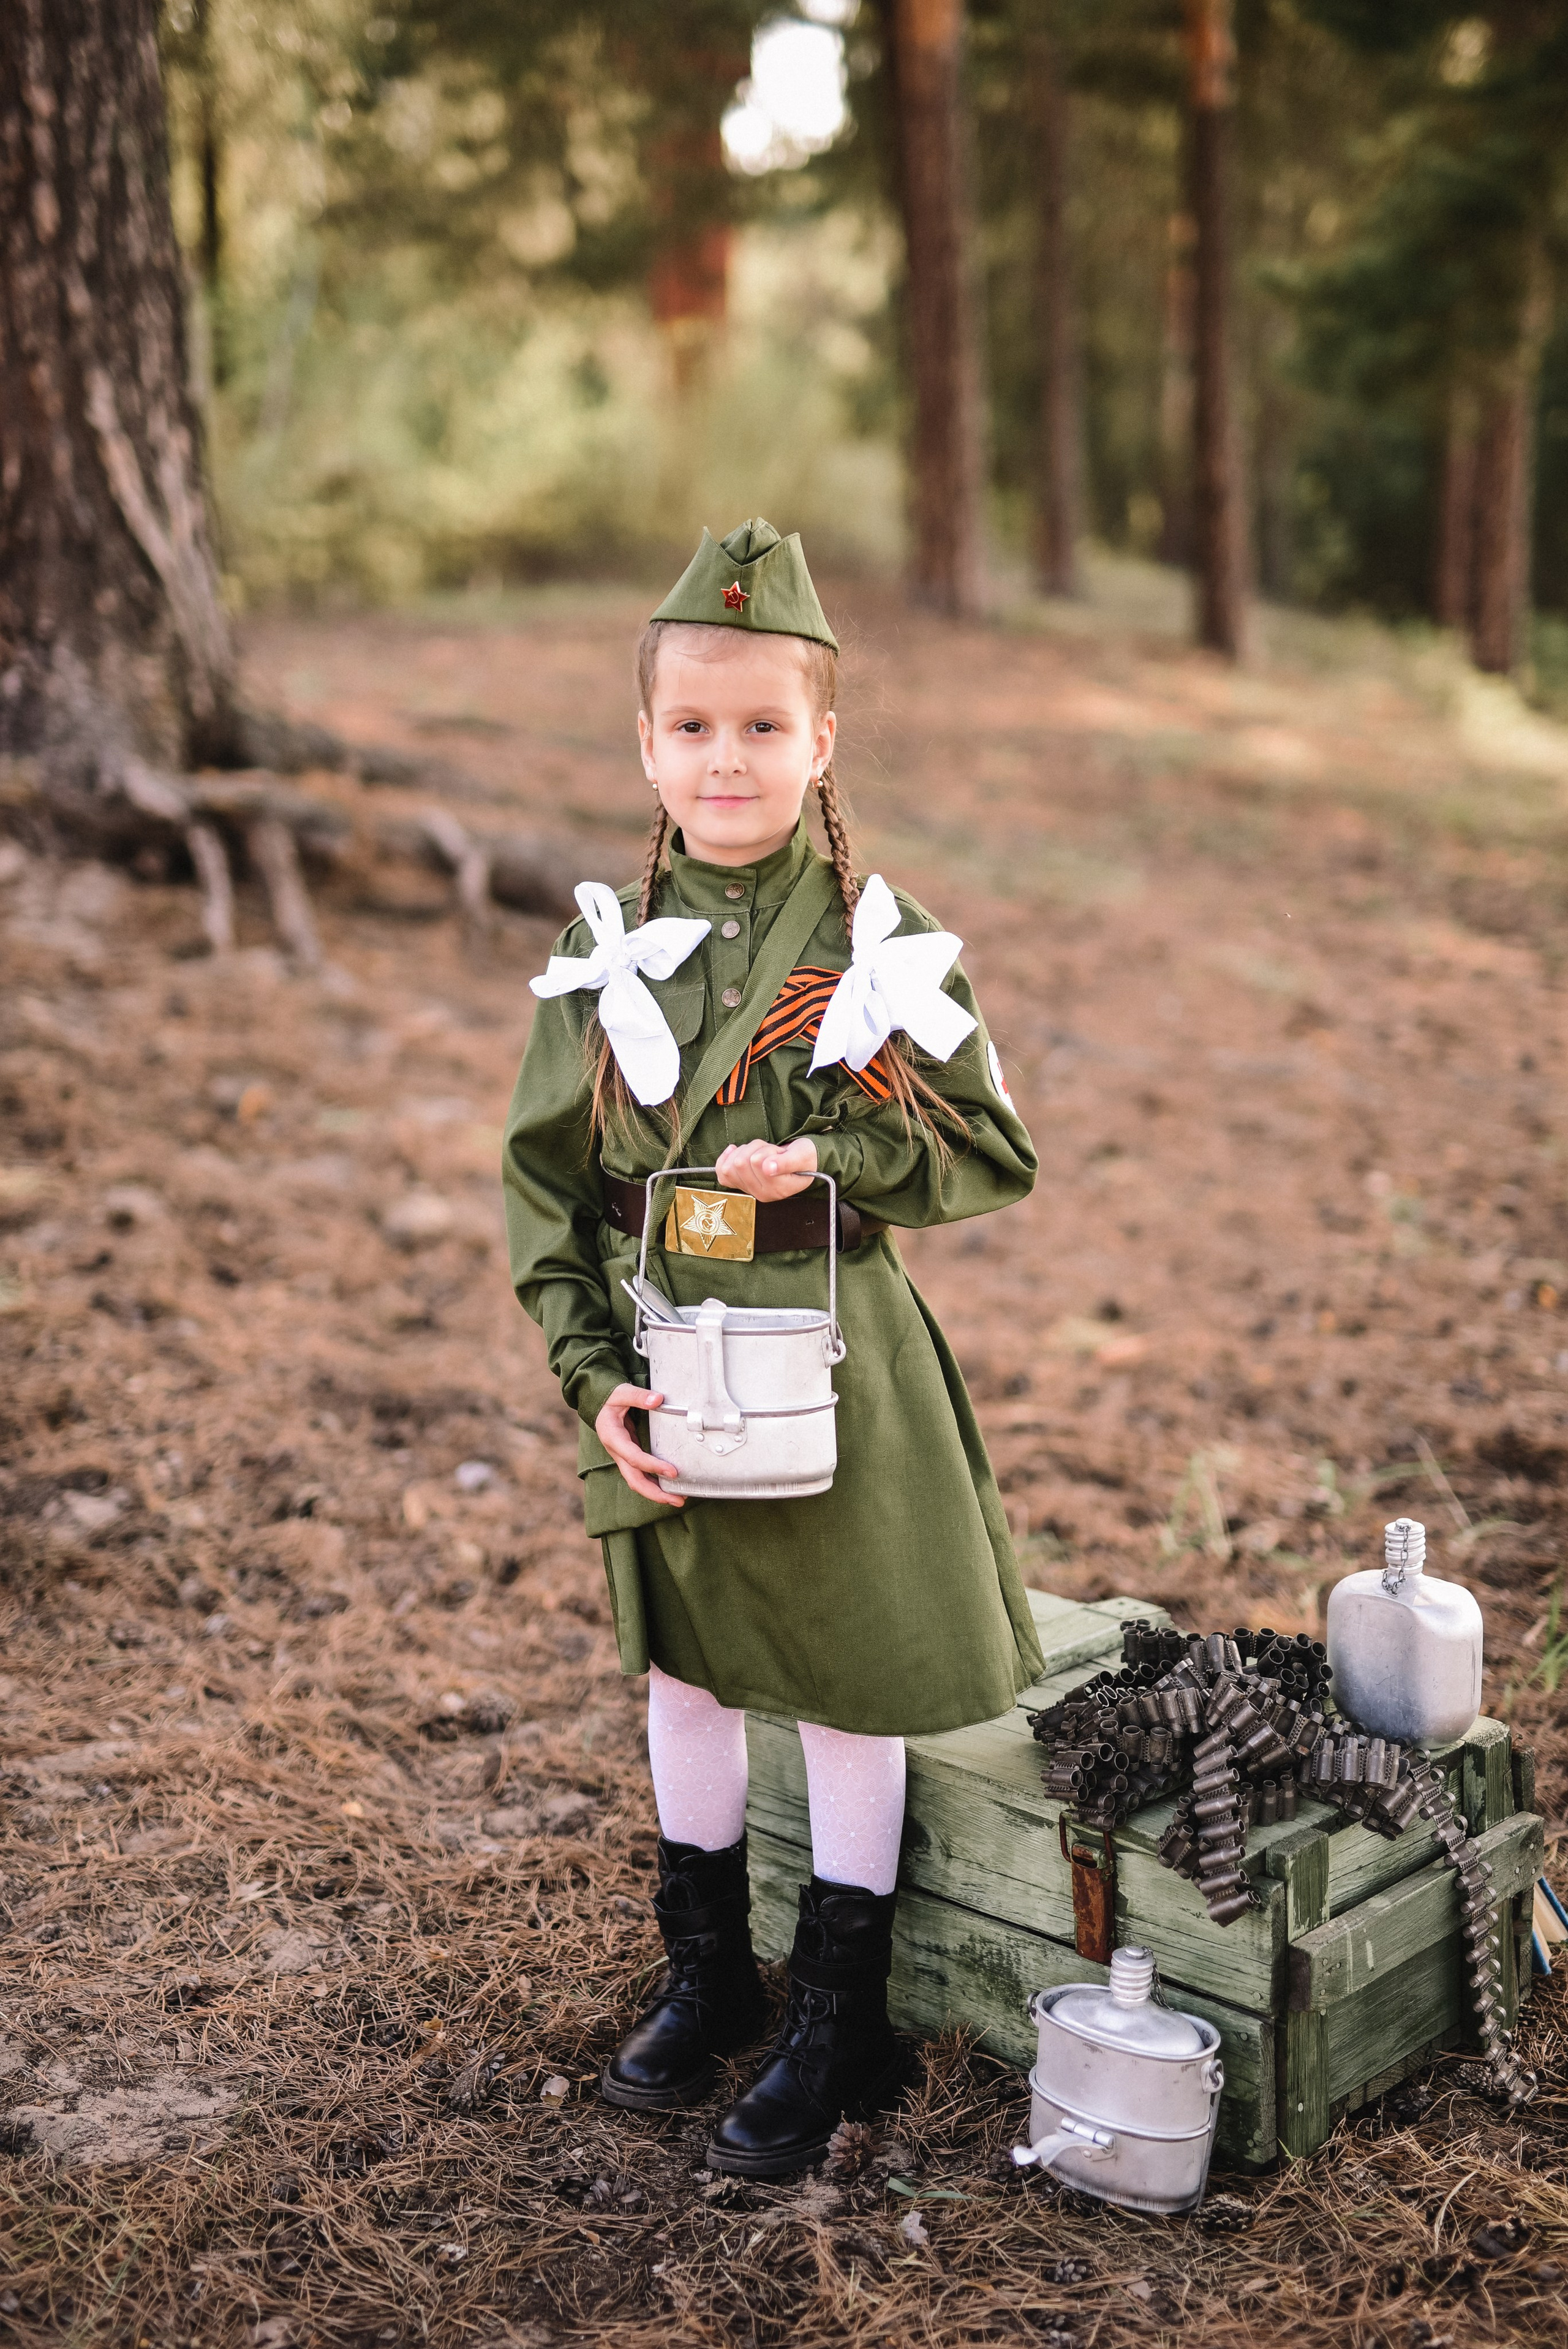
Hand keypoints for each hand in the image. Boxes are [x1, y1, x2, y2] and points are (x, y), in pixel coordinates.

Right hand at [595, 1382, 683, 1506]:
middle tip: (678, 1500)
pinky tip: (669, 1487)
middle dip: (655, 1493)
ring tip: (678, 1499)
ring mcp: (622, 1457)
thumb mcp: (622, 1392)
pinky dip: (654, 1483)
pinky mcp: (629, 1457)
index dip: (653, 1466)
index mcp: (613, 1438)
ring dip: (656, 1493)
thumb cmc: (610, 1398)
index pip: (634, 1457)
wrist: (599, 1403)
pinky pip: (640, 1475)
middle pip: (634, 1480)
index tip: (673, 1472)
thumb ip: (639, 1396)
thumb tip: (658, 1400)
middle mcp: (616, 1452)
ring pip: (637, 1482)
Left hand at [714, 1136, 817, 1201]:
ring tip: (760, 1153)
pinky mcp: (741, 1185)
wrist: (804, 1163)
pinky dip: (726, 1158)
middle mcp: (763, 1193)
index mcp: (778, 1189)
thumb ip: (787, 1162)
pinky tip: (735, 1151)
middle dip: (754, 1149)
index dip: (765, 1150)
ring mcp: (750, 1190)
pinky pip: (722, 1174)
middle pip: (740, 1163)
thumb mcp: (802, 1155)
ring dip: (744, 1152)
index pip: (756, 1162)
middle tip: (770, 1151)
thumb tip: (768, 1169)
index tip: (778, 1152)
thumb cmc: (804, 1157)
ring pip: (730, 1166)